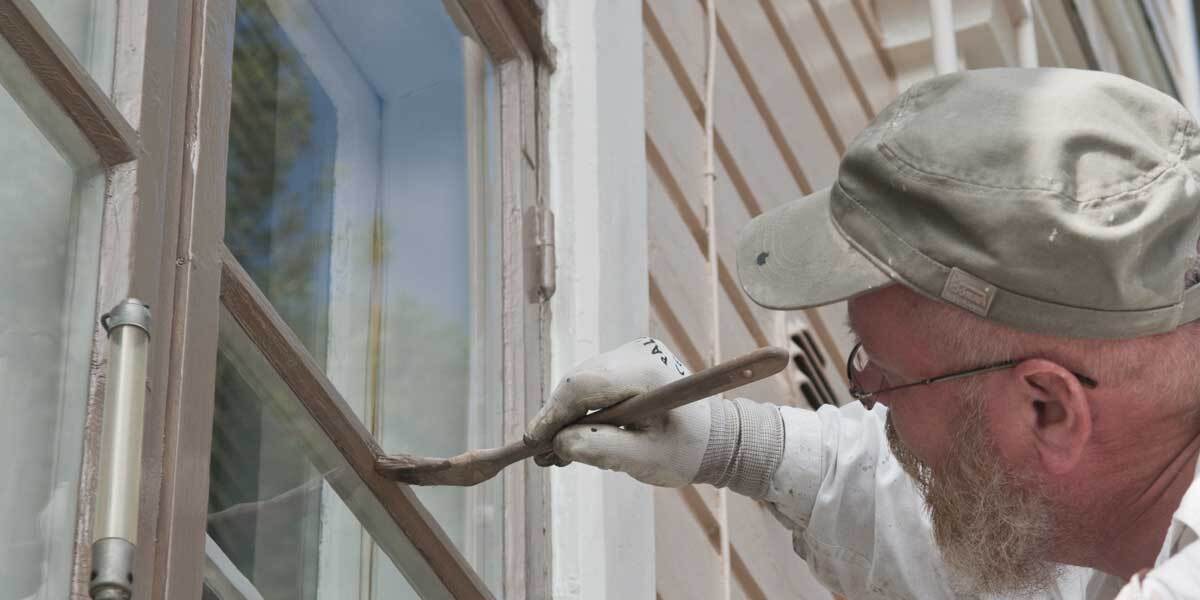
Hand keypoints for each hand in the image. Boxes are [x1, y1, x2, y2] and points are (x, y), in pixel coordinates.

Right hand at [525, 338, 710, 486]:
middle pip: (579, 381)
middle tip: (541, 454)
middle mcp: (638, 352)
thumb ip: (600, 450)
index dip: (554, 413)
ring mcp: (632, 353)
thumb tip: (558, 444)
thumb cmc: (685, 451)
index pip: (585, 384)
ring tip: (557, 452)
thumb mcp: (644, 459)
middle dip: (557, 417)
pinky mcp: (628, 361)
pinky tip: (574, 435)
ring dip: (566, 415)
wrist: (715, 438)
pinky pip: (593, 383)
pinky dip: (581, 409)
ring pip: (582, 382)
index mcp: (647, 373)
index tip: (534, 442)